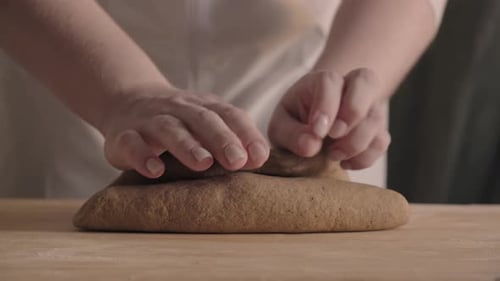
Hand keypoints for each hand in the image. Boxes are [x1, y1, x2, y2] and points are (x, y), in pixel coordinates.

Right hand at [100, 84, 269, 177]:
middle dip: (221, 139)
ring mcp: (150, 120)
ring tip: (203, 163)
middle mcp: (179, 109)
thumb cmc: (179, 121)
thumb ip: (231, 138)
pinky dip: (142, 156)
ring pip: (169, 129)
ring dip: (187, 145)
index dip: (246, 134)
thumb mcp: (205, 123)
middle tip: (237, 161)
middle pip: (202, 120)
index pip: (230, 115)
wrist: (126, 101)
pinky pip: (131, 143)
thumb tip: (260, 159)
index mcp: (204, 107)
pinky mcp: (123, 135)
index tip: (260, 157)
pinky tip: (155, 170)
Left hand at [268, 68, 390, 169]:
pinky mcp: (377, 129)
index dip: (327, 106)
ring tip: (332, 155)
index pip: (331, 81)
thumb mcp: (281, 127)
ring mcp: (368, 106)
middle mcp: (349, 87)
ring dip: (356, 142)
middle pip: (366, 82)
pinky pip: (381, 141)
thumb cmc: (293, 124)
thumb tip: (311, 145)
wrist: (310, 130)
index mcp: (321, 81)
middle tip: (334, 136)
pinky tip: (344, 163)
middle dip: (353, 112)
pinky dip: (365, 157)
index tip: (318, 131)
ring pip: (376, 117)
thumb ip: (291, 134)